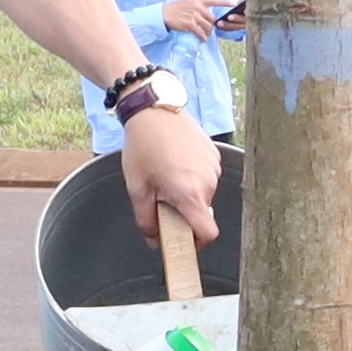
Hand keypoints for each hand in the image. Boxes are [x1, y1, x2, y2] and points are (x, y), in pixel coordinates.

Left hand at [116, 102, 220, 251]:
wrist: (153, 109)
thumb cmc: (143, 147)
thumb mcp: (137, 188)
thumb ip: (146, 221)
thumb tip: (154, 241)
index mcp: (190, 194)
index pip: (208, 233)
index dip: (197, 242)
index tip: (182, 237)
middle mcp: (208, 182)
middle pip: (203, 212)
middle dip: (185, 211)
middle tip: (163, 196)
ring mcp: (214, 166)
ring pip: (205, 193)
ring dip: (189, 191)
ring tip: (167, 173)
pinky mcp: (214, 153)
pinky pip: (207, 174)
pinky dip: (194, 175)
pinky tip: (176, 160)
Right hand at [159, 0, 232, 37]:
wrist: (164, 14)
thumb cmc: (176, 9)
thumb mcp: (189, 3)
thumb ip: (199, 7)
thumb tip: (209, 16)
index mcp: (198, 0)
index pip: (215, 0)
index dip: (226, 2)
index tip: (235, 3)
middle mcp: (197, 7)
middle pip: (212, 18)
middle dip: (212, 26)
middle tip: (209, 30)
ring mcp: (194, 15)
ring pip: (208, 26)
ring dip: (208, 33)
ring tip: (205, 36)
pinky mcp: (190, 24)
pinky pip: (201, 33)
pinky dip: (203, 37)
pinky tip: (202, 39)